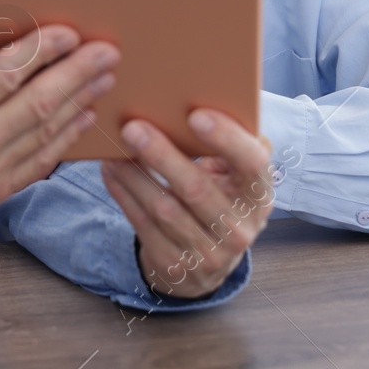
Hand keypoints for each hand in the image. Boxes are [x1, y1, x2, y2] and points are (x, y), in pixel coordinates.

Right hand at [0, 0, 119, 279]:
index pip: (5, 74)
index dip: (41, 50)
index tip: (67, 32)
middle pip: (39, 101)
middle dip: (79, 73)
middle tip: (108, 51)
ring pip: (46, 132)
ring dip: (80, 102)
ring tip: (106, 78)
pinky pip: (39, 163)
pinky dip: (65, 140)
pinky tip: (82, 120)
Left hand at [99, 111, 273, 299]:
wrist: (208, 263)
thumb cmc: (220, 199)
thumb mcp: (234, 178)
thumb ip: (227, 147)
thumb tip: (198, 102)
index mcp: (259, 197)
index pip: (253, 166)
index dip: (227, 140)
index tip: (196, 114)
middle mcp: (239, 228)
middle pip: (197, 189)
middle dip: (162, 156)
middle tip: (133, 127)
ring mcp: (208, 253)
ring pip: (164, 209)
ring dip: (134, 175)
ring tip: (112, 146)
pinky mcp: (175, 266)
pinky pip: (143, 225)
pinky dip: (123, 194)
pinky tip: (110, 170)